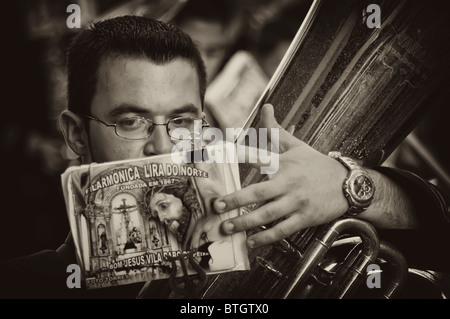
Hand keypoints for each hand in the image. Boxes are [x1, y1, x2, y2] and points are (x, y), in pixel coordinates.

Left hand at [213, 104, 349, 248]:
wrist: (347, 184)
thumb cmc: (316, 165)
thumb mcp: (296, 145)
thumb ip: (276, 130)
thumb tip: (266, 107)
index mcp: (284, 163)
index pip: (258, 157)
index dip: (240, 156)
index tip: (221, 157)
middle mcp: (288, 182)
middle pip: (258, 192)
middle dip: (235, 200)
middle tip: (217, 206)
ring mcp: (296, 202)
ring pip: (267, 214)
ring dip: (245, 222)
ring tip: (227, 228)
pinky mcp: (304, 218)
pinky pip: (282, 230)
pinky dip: (265, 237)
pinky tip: (251, 242)